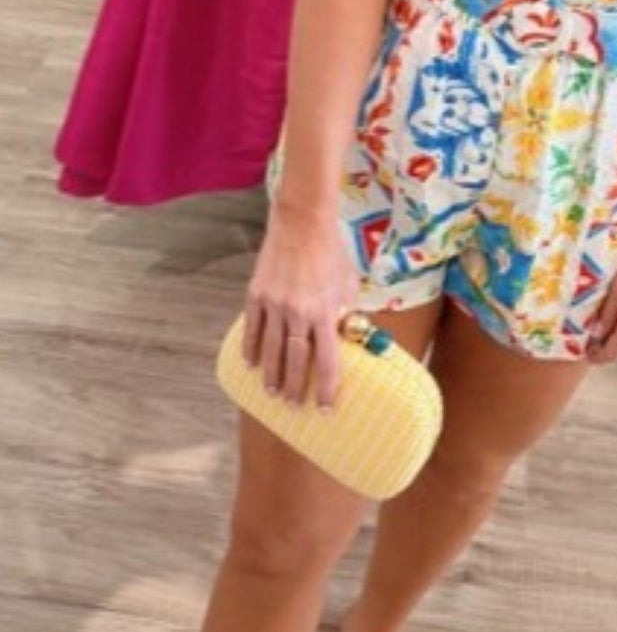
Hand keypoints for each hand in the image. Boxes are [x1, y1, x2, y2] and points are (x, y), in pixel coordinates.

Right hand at [242, 209, 359, 410]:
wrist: (302, 224)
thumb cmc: (331, 253)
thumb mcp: (348, 284)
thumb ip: (347, 313)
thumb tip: (350, 338)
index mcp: (326, 311)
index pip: (328, 360)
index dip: (327, 387)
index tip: (325, 407)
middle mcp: (299, 312)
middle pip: (296, 360)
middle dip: (295, 387)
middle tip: (293, 405)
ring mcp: (275, 304)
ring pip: (271, 349)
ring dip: (271, 375)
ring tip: (271, 393)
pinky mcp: (257, 294)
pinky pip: (252, 328)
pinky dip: (251, 347)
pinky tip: (251, 363)